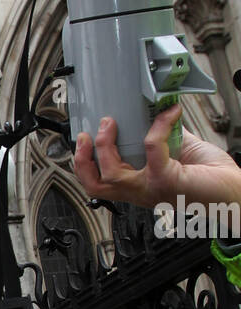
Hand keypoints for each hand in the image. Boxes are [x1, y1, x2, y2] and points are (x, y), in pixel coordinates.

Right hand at [74, 104, 240, 211]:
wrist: (235, 195)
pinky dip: (159, 127)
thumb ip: (165, 137)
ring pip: (112, 175)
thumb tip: (157, 113)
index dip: (83, 166)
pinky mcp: (167, 180)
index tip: (82, 141)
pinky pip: (153, 149)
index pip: (100, 184)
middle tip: (86, 135)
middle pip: (96, 185)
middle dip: (82, 160)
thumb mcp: (181, 152)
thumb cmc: (213, 181)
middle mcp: (141, 192)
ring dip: (106, 145)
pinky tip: (169, 113)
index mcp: (140, 187)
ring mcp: (151, 188)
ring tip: (111, 122)